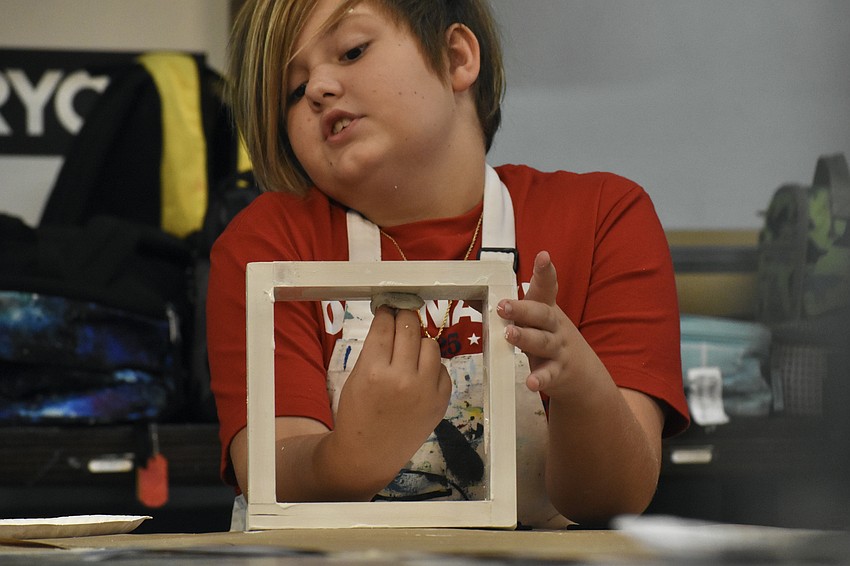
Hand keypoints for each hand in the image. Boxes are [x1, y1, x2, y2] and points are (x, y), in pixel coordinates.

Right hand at [332, 307, 451, 481]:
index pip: (385, 327)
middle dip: (404, 317)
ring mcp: (425, 391)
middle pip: (410, 329)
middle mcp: (402, 379)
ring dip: (419, 341)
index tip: (387, 307)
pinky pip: (442, 368)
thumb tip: (392, 319)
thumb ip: (374, 349)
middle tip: (401, 315)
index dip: (386, 313)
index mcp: (374, 371)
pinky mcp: (441, 401)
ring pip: (430, 344)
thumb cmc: (357, 413)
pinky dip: (431, 366)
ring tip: (410, 347)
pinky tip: (420, 371)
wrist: (369, 453)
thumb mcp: (356, 378)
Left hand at [497, 251, 589, 396]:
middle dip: (522, 309)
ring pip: (543, 342)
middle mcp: (555, 326)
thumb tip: (471, 295)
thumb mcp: (532, 321)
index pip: (547, 287)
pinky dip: (541, 379)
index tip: (543, 255)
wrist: (582, 373)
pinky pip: (549, 374)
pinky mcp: (558, 372)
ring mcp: (558, 348)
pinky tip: (531, 383)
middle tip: (502, 306)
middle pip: (541, 314)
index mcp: (546, 309)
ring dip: (526, 338)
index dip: (545, 271)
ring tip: (509, 335)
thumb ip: (508, 310)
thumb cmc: (548, 338)